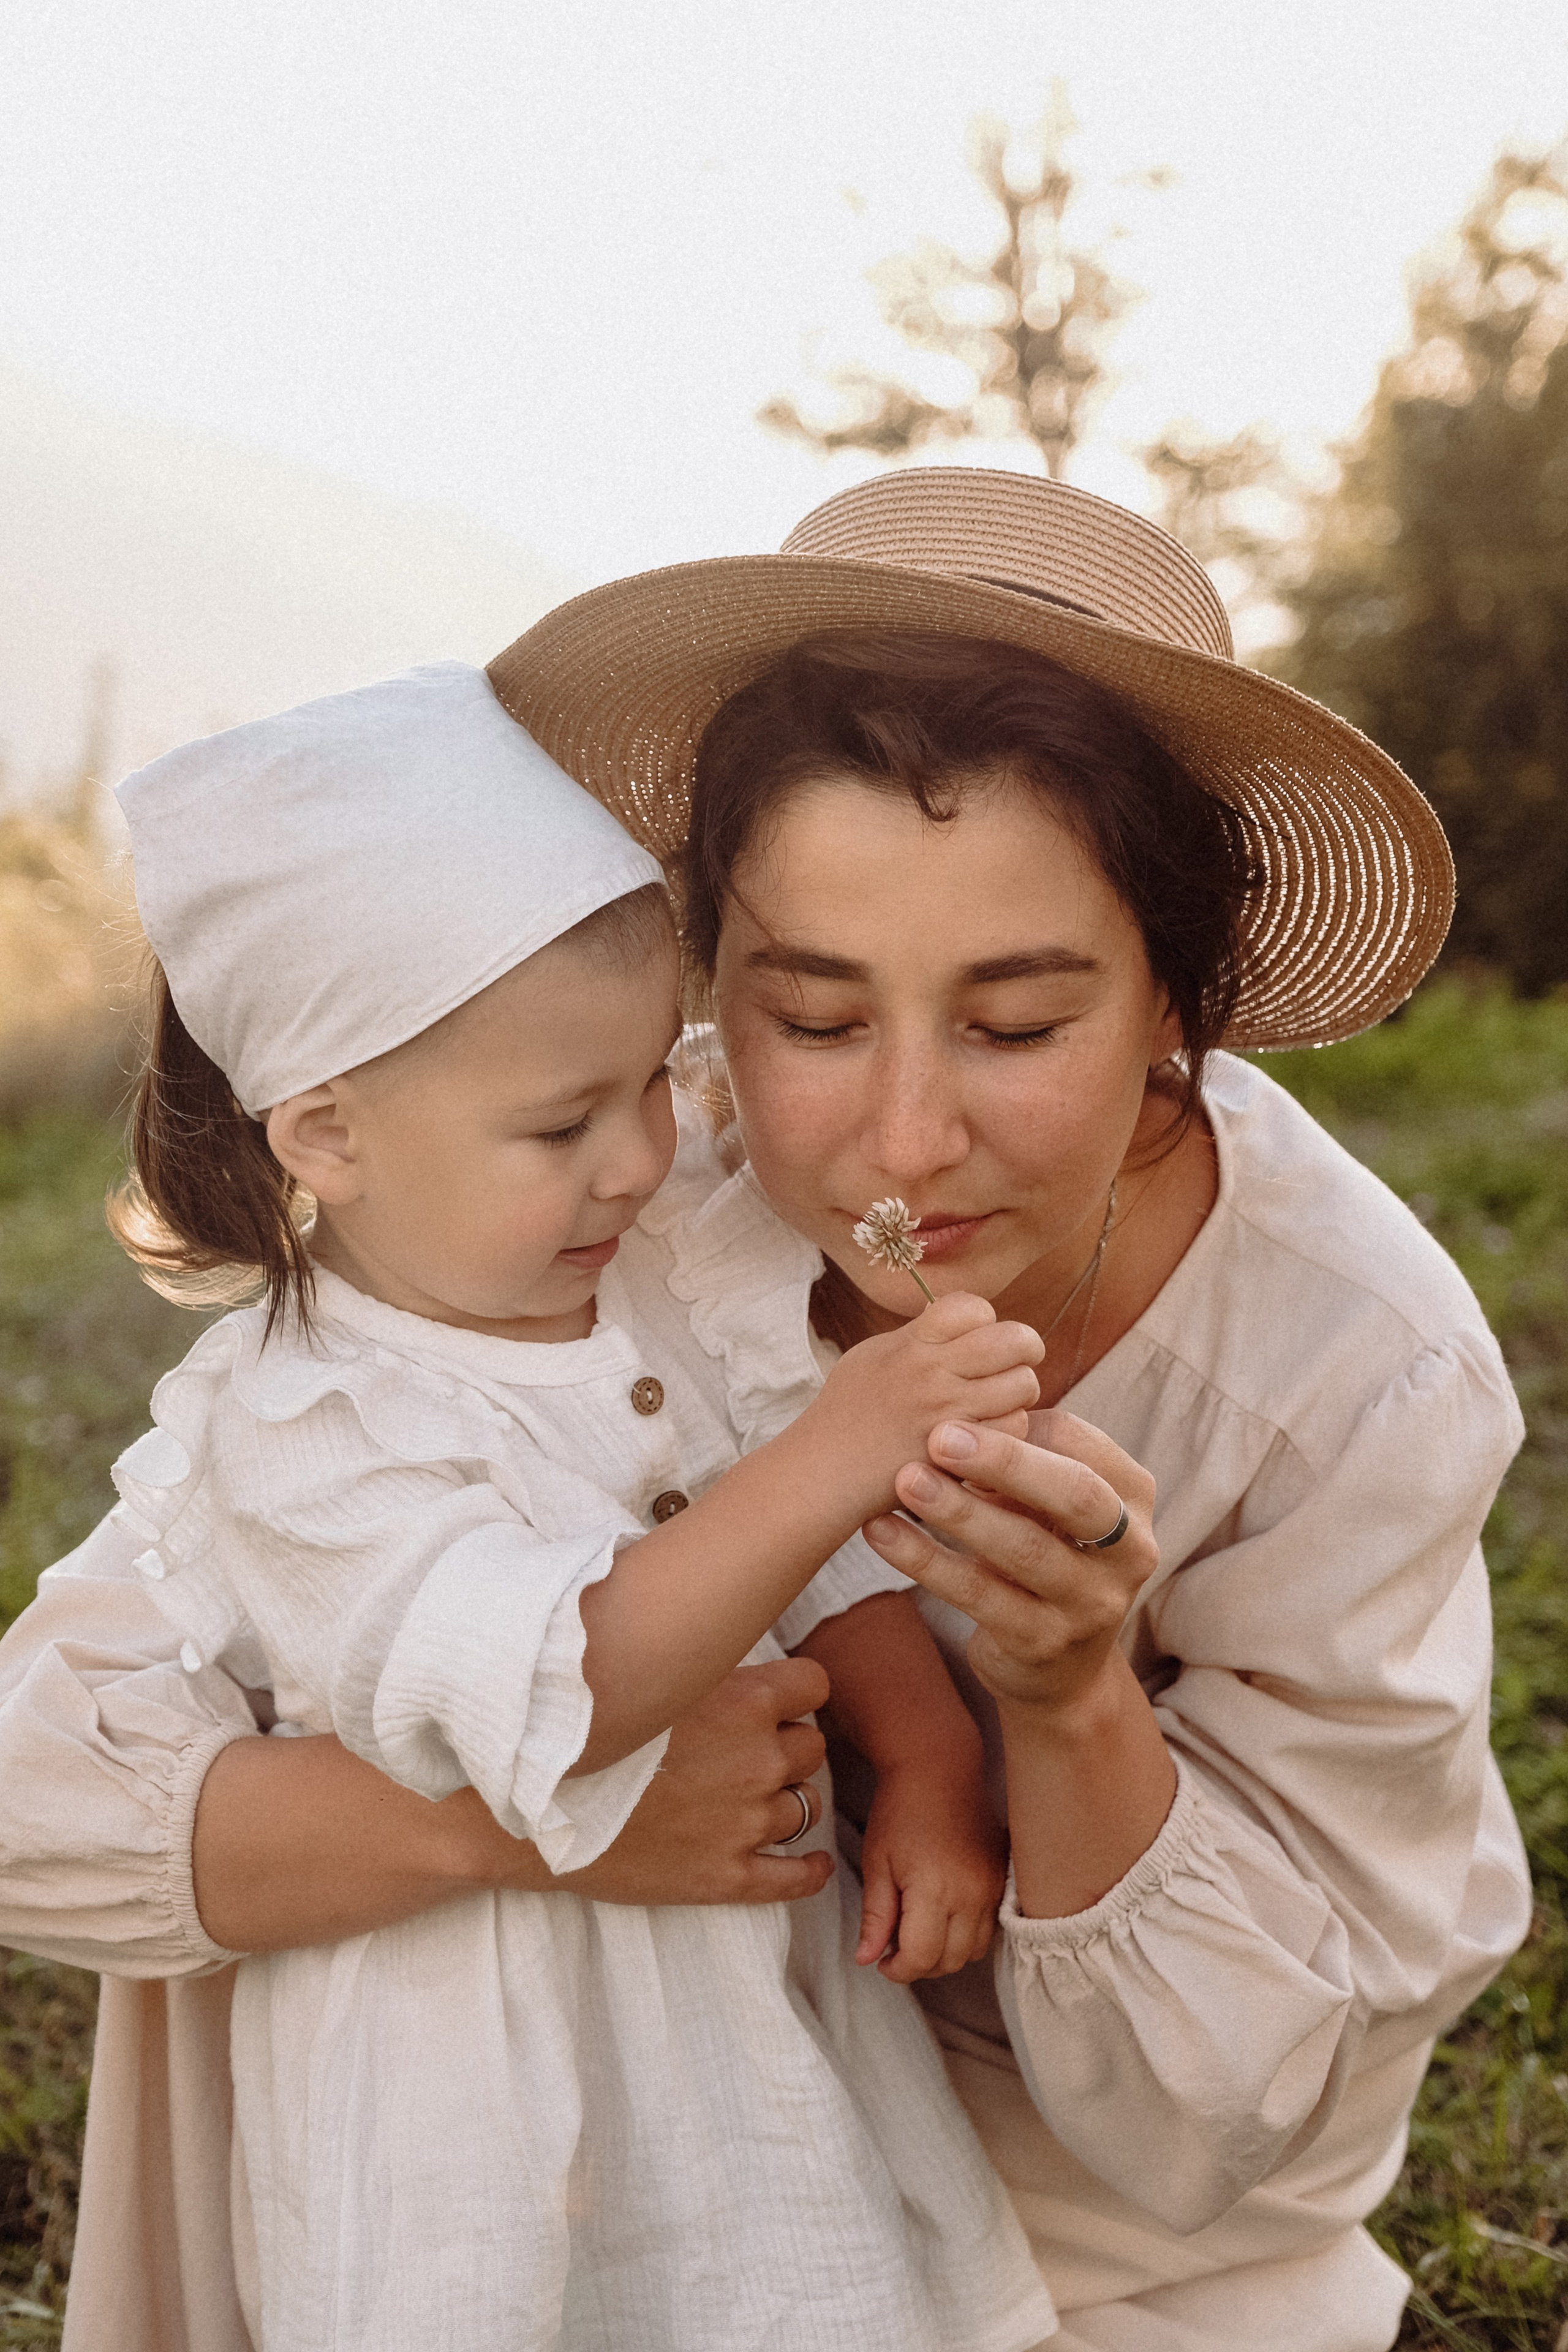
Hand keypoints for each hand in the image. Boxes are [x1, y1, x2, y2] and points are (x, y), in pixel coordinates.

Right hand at [528, 1659, 834, 1905]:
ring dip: (787, 1802)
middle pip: (811, 1747)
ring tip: (755, 1801)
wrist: (537, 1812)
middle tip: (747, 1753)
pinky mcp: (728, 1876)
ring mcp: (745, 1822)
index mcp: (744, 1703)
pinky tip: (808, 1862)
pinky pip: (796, 1878)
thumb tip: (727, 1651)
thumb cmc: (591, 1736)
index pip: (814, 1686)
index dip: (794, 1694)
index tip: (775, 1703)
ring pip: (807, 1806)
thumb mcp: (655, 1680)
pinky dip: (809, 1870)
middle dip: (786, 1747)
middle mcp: (756, 1760)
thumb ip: (706, 1671)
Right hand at [809, 1292, 1043, 1518]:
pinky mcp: (957, 1454)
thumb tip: (960, 1320)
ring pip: (1022, 1384)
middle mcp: (931, 1372)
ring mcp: (946, 1414)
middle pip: (1013, 1339)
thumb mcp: (872, 1357)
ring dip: (1019, 1393)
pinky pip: (1012, 1430)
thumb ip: (917, 1337)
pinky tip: (990, 1436)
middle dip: (1024, 1349)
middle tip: (1014, 1364)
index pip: (973, 1307)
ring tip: (1001, 1403)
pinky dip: (1009, 1431)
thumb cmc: (845, 1414)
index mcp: (911, 1343)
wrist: (822, 1473)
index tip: (978, 1339)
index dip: (985, 1320)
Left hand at [855, 1758, 1007, 1982]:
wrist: (940, 1767)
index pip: (921, 1958)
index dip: (897, 1970)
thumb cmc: (900, 1811)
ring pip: (975, 1951)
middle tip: (896, 1944)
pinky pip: (991, 1927)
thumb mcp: (877, 1863)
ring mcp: (994, 1887)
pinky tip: (946, 1914)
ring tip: (920, 1928)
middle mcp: (972, 1894)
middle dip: (920, 1965)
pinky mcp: (1004, 1878)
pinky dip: (968, 1934)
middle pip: (950, 1961)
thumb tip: (866, 1960)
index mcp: (935, 1890)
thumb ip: (875, 1917)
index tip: (882, 1961)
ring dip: (947, 1953)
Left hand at [861, 1408, 1157, 1718]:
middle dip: (1005, 1462)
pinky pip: (979, 1595)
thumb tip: (960, 1415)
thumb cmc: (1046, 1553)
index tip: (957, 1411)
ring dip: (958, 1511)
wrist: (1060, 1669)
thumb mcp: (1048, 1504)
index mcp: (1132, 1498)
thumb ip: (1024, 1461)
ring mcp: (1091, 1604)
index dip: (1019, 1426)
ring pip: (1024, 1549)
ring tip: (905, 1480)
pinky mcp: (1044, 1644)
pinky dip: (925, 1561)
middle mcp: (1129, 1551)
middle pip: (1074, 1494)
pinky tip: (882, 1532)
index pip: (1081, 1444)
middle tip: (939, 1437)